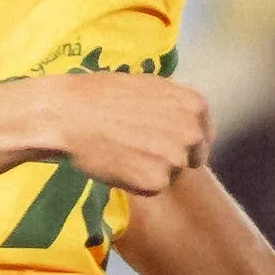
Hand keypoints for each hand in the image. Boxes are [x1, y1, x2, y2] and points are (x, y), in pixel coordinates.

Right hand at [44, 74, 210, 195]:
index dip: (185, 141)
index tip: (168, 143)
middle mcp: (192, 132)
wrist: (71, 115)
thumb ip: (173, 105)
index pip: (204, 134)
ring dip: (152, 169)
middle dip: (170, 157)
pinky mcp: (156, 183)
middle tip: (141, 151)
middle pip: (190, 156)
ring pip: (170, 173)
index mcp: (195, 105)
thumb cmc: (102, 94)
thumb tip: (181, 119)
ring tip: (123, 152)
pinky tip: (117, 164)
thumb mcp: (149, 86)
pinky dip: (136, 182)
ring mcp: (176, 159)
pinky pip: (151, 188)